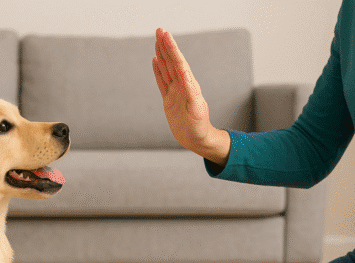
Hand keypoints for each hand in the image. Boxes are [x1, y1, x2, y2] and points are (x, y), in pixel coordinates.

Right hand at [152, 28, 229, 164]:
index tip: (166, 36)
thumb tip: (185, 75)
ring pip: (167, 69)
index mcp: (189, 86)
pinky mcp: (169, 100)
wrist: (197, 139)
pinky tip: (155, 60)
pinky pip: (162, 81)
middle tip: (160, 30)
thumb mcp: (195, 110)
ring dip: (162, 54)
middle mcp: (182, 85)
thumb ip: (190, 92)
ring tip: (157, 40)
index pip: (179, 63)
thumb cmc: (199, 127)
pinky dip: (158, 70)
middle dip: (166, 46)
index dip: (172, 49)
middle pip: (172, 62)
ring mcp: (175, 92)